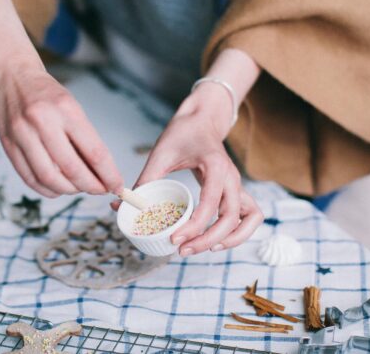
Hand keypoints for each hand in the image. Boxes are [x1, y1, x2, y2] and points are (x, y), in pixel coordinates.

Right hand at [0, 56, 123, 197]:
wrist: (10, 75)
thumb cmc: (45, 92)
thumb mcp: (71, 106)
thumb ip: (83, 138)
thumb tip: (100, 173)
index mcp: (65, 109)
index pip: (94, 152)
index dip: (108, 174)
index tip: (116, 185)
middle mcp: (42, 122)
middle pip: (72, 169)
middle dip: (91, 186)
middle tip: (100, 190)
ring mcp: (22, 135)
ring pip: (49, 178)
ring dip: (68, 190)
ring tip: (78, 188)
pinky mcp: (8, 145)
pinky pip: (29, 178)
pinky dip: (46, 189)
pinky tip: (57, 188)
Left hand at [134, 85, 262, 255]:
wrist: (201, 120)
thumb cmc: (182, 134)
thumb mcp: (160, 155)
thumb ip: (143, 181)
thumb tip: (118, 205)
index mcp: (215, 166)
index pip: (210, 204)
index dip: (193, 226)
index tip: (174, 239)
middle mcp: (232, 177)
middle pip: (231, 217)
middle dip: (208, 239)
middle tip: (182, 250)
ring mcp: (238, 184)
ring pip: (249, 219)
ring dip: (231, 239)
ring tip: (204, 249)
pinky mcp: (237, 191)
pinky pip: (251, 216)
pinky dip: (240, 232)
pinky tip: (218, 241)